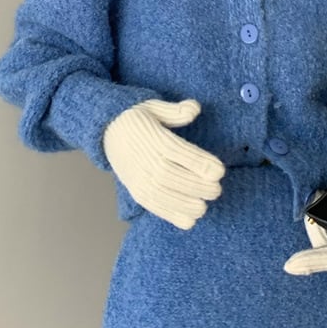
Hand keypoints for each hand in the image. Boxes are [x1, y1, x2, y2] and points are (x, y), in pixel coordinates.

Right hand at [102, 98, 225, 229]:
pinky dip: (171, 215)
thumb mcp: (154, 106)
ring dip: (186, 204)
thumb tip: (195, 108)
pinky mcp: (135, 190)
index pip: (177, 151)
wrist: (107, 131)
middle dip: (197, 186)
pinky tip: (189, 220)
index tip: (219, 170)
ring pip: (162, 194)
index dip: (199, 162)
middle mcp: (144, 159)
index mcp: (152, 136)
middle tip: (216, 190)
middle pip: (171, 175)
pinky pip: (153, 206)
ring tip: (204, 206)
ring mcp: (138, 177)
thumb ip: (175, 110)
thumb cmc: (137, 119)